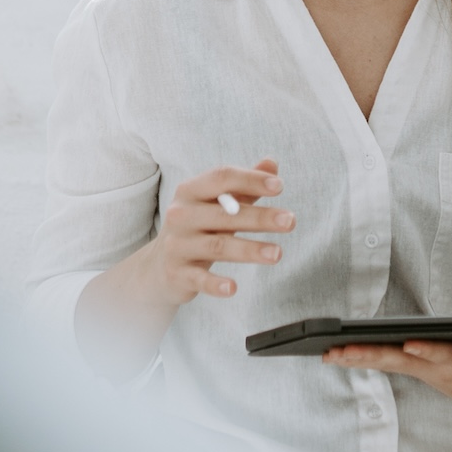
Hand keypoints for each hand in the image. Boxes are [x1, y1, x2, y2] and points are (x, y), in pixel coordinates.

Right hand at [137, 161, 290, 305]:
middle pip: (224, 214)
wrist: (160, 266)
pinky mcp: (177, 274)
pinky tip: (233, 288)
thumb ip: (244, 186)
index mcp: (190, 191)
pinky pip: (199, 279)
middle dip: (260, 217)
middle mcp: (180, 215)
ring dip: (249, 250)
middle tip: (290, 221)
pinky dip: (215, 284)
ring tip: (277, 253)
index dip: (251, 180)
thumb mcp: (216, 205)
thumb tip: (272, 163)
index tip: (280, 187)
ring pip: (217, 246)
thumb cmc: (198, 228)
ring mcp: (177, 245)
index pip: (222, 178)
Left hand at [320, 335, 451, 415]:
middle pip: (403, 361)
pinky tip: (332, 353)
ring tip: (326, 352)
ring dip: (357, 359)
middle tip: (342, 350)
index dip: (430, 351)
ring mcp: (423, 370)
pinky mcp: (414, 367)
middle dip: (373, 356)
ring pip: (387, 362)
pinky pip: (383, 361)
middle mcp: (439, 369)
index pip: (446, 356)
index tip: (411, 344)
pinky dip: (358, 357)